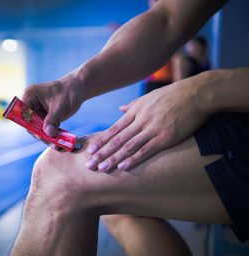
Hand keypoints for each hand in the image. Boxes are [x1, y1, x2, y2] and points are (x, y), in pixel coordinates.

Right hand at [22, 73, 83, 144]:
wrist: (78, 89)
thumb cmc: (69, 92)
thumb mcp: (61, 106)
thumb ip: (53, 120)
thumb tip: (48, 134)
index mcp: (29, 96)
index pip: (23, 114)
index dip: (30, 125)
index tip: (39, 135)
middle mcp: (30, 103)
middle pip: (30, 123)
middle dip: (40, 134)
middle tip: (51, 143)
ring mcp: (36, 110)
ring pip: (37, 128)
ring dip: (46, 137)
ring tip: (56, 145)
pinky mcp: (43, 116)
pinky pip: (44, 128)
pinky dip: (50, 135)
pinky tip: (58, 142)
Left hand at [85, 78, 206, 170]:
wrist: (195, 93)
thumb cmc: (173, 95)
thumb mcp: (149, 97)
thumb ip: (133, 104)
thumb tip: (120, 108)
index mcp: (135, 111)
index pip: (114, 129)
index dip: (101, 140)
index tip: (90, 150)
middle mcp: (140, 120)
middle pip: (117, 139)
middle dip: (102, 153)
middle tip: (89, 165)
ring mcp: (152, 129)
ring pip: (128, 146)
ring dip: (113, 158)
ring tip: (101, 168)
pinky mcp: (165, 137)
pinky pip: (146, 150)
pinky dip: (133, 159)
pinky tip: (123, 166)